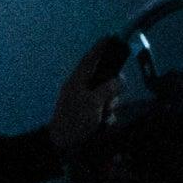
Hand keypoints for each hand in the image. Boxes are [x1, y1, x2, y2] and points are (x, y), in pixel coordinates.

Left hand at [48, 35, 124, 152]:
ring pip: (108, 97)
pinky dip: (106, 117)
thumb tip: (120, 79)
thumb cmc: (74, 120)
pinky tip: (101, 125)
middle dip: (112, 91)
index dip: (100, 48)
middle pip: (105, 80)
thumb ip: (108, 88)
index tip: (110, 38)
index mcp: (78, 81)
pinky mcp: (89, 115)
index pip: (90, 60)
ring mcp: (86, 102)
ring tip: (102, 117)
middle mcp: (82, 89)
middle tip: (110, 101)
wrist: (62, 144)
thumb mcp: (93, 102)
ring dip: (110, 107)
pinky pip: (106, 111)